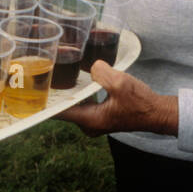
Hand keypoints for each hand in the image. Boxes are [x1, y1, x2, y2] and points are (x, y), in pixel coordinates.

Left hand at [55, 61, 178, 136]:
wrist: (157, 112)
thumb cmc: (141, 102)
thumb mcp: (120, 83)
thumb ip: (101, 73)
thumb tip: (92, 67)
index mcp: (90, 120)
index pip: (58, 112)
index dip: (45, 101)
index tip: (34, 89)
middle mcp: (89, 124)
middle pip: (64, 107)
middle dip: (56, 92)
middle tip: (46, 74)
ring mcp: (94, 121)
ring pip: (74, 104)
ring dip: (69, 91)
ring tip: (59, 74)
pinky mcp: (100, 115)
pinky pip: (83, 103)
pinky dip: (80, 92)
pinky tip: (79, 79)